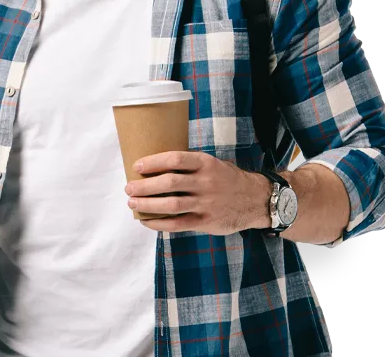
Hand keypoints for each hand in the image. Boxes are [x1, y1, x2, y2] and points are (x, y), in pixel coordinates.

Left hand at [125, 150, 268, 234]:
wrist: (255, 199)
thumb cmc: (226, 178)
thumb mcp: (212, 163)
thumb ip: (189, 164)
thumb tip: (155, 164)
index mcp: (205, 163)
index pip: (174, 159)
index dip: (153, 162)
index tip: (137, 166)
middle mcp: (205, 182)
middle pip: (169, 183)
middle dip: (145, 186)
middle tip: (129, 188)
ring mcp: (206, 203)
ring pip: (171, 205)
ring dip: (148, 205)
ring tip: (132, 204)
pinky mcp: (206, 221)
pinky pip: (178, 224)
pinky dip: (159, 223)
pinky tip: (146, 221)